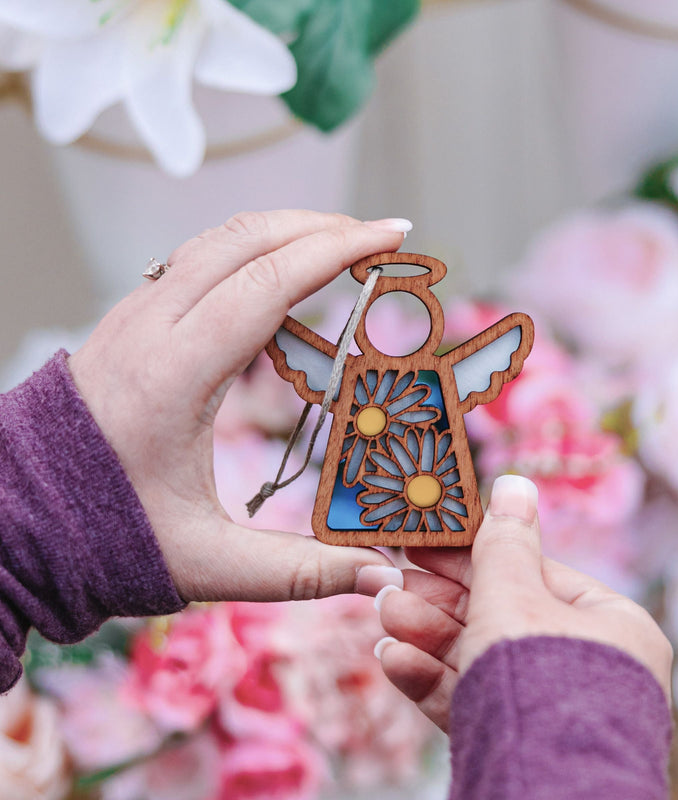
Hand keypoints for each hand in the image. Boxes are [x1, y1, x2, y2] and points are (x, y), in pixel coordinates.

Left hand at [69, 210, 410, 602]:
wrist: (12, 523)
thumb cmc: (102, 539)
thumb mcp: (208, 563)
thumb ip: (302, 570)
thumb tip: (382, 576)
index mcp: (173, 376)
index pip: (267, 282)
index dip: (337, 252)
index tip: (391, 238)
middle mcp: (150, 327)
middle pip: (247, 240)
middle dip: (323, 227)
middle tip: (382, 238)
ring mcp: (134, 316)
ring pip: (219, 240)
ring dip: (286, 232)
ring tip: (343, 246)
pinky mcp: (130, 320)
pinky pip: (198, 261)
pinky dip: (252, 252)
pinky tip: (282, 277)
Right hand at [375, 475, 672, 731]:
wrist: (542, 793)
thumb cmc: (542, 684)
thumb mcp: (515, 597)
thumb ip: (505, 543)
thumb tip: (516, 484)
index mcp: (611, 626)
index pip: (533, 574)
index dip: (472, 555)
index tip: (426, 544)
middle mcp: (588, 669)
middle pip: (500, 618)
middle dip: (438, 600)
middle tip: (393, 580)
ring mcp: (553, 711)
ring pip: (480, 660)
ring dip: (426, 635)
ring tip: (384, 612)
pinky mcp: (520, 744)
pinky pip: (475, 700)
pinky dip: (432, 679)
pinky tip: (392, 657)